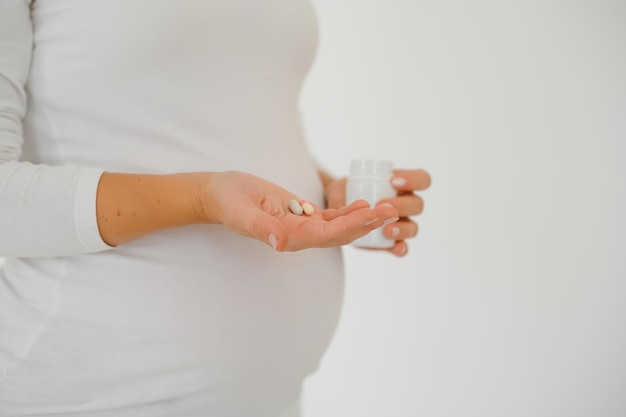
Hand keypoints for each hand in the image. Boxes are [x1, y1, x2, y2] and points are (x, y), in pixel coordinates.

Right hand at [201, 171, 398, 250]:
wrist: (219, 195)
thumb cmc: (227, 201)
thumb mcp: (241, 211)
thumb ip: (259, 227)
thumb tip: (279, 242)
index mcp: (289, 237)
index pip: (328, 235)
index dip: (353, 226)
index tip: (375, 214)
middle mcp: (299, 235)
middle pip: (340, 234)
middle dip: (367, 223)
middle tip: (392, 209)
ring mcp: (301, 226)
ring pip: (339, 226)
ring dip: (363, 218)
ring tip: (387, 207)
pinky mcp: (300, 214)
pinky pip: (330, 217)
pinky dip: (348, 212)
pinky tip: (364, 203)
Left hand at [323, 168, 430, 256]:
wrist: (336, 212)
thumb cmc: (345, 193)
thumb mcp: (341, 188)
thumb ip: (341, 195)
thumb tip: (341, 206)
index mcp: (401, 186)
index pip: (420, 179)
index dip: (413, 179)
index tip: (393, 181)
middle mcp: (405, 205)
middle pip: (417, 204)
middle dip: (402, 205)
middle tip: (384, 205)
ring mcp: (401, 225)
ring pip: (413, 227)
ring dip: (402, 228)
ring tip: (387, 230)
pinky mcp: (392, 243)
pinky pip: (403, 247)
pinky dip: (401, 248)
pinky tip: (395, 248)